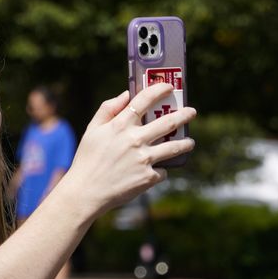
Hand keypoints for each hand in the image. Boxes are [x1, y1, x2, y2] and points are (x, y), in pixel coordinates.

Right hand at [62, 83, 195, 214]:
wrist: (86, 191)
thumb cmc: (87, 159)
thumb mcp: (92, 130)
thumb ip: (108, 109)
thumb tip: (126, 94)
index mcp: (120, 125)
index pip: (144, 99)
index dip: (159, 89)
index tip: (169, 87)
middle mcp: (135, 139)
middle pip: (169, 122)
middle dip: (184, 115)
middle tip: (192, 112)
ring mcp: (143, 159)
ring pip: (174, 147)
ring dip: (186, 143)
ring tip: (190, 142)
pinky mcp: (148, 177)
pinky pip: (162, 170)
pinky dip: (160, 170)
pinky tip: (156, 171)